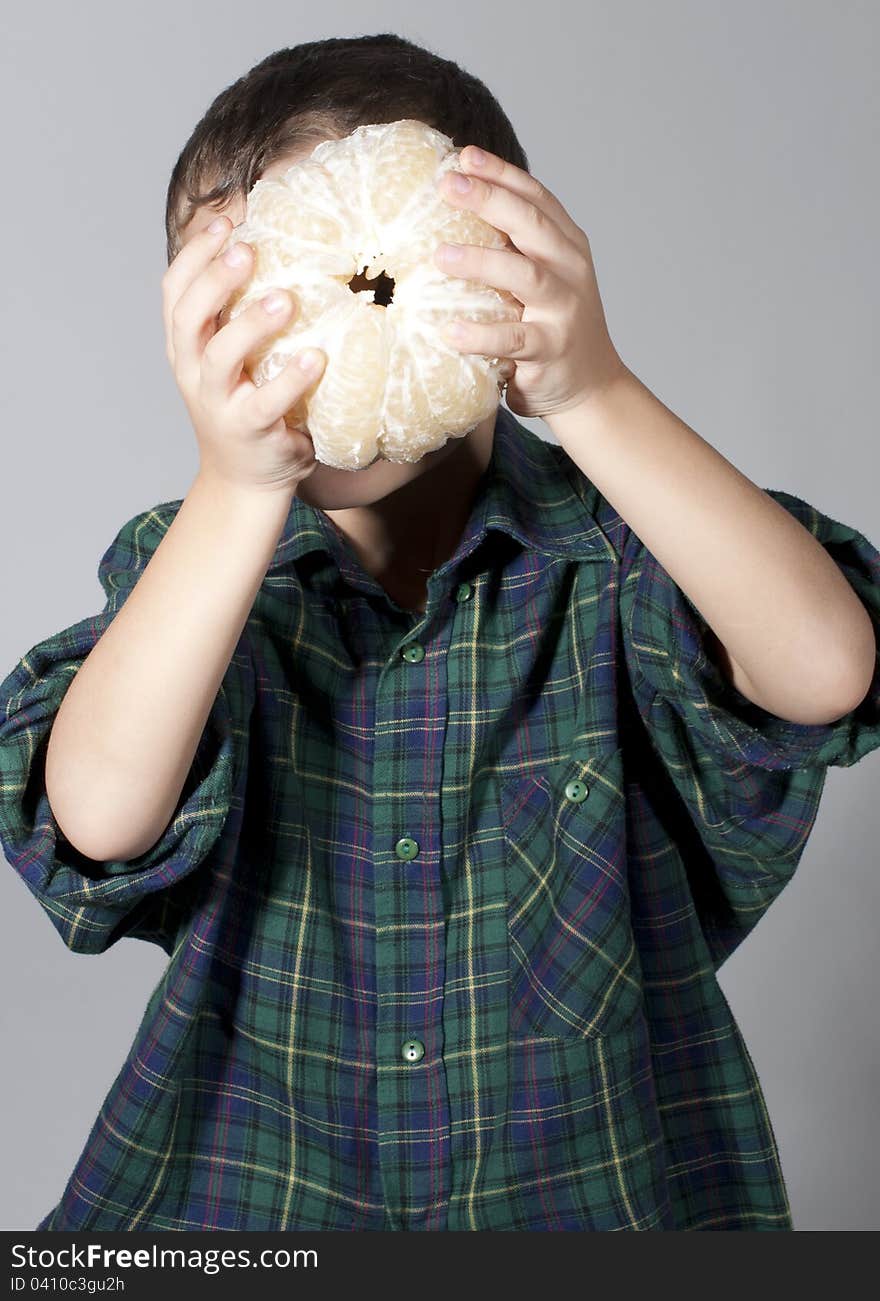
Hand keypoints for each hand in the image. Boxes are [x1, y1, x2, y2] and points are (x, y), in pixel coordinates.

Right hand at [162, 216, 326, 492]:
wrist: (245, 480)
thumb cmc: (245, 406)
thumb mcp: (230, 360)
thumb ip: (237, 318)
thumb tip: (275, 251)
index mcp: (185, 347)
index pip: (174, 291)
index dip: (194, 254)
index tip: (225, 222)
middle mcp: (193, 372)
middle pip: (188, 317)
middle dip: (214, 278)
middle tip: (248, 248)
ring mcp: (217, 403)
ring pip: (221, 358)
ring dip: (251, 324)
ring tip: (285, 298)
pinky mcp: (250, 431)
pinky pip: (266, 403)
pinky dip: (289, 380)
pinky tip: (314, 358)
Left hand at [434, 147, 631, 420]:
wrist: (592, 386)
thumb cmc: (553, 326)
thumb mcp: (542, 279)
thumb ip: (512, 251)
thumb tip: (451, 219)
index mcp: (567, 246)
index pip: (535, 198)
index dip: (501, 174)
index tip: (464, 156)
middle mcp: (570, 271)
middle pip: (532, 225)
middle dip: (490, 199)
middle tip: (449, 184)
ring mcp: (564, 310)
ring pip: (525, 276)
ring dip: (482, 262)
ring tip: (439, 256)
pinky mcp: (551, 350)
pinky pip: (514, 340)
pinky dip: (482, 335)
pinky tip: (451, 332)